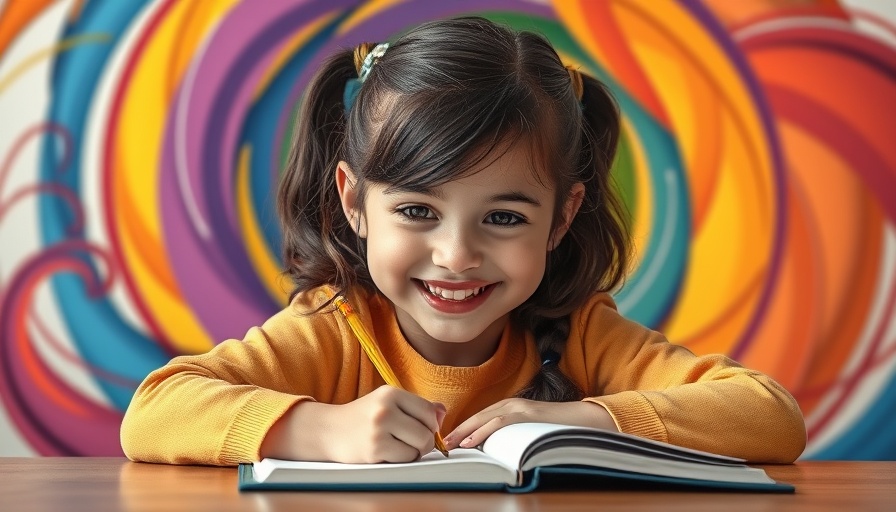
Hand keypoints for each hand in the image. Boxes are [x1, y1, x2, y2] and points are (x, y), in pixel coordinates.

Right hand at [261, 386, 445, 462]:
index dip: (431, 424)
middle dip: (425, 441)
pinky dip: (402, 459)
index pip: (429, 411)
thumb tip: (443, 412)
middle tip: (413, 443)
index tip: (423, 429)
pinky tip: (388, 453)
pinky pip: (405, 458)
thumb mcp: (387, 403)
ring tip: (400, 447)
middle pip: (427, 431)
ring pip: (419, 446)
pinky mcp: (374, 449)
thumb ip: (416, 406)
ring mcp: (379, 429)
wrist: (328, 431)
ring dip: (414, 452)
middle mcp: (385, 408)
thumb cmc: (362, 417)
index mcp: (391, 393)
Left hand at [443, 399, 616, 449]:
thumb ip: (513, 434)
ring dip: (465, 431)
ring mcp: (519, 408)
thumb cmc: (558, 428)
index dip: (462, 427)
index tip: (447, 440)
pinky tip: (470, 442)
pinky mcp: (527, 415)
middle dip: (457, 429)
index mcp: (511, 408)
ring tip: (450, 444)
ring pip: (484, 418)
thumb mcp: (529, 431)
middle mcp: (512, 404)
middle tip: (441, 443)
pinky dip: (481, 432)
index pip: (480, 417)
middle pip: (477, 416)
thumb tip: (495, 449)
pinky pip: (499, 423)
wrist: (586, 420)